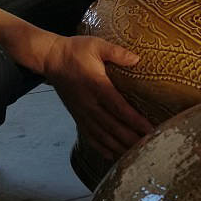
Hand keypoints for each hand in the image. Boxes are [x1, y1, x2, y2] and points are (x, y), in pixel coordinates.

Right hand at [43, 35, 153, 159]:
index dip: (135, 121)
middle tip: (149, 147)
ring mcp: (82, 112)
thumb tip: (137, 59)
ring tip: (135, 156)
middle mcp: (89, 104)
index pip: (119, 108)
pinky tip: (112, 155)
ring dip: (119, 147)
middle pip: (113, 127)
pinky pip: (89, 136)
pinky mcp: (77, 116)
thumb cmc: (76, 51)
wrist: (51, 59)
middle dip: (131, 139)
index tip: (150, 130)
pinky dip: (101, 148)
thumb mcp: (97, 45)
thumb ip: (117, 52)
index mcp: (97, 86)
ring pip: (102, 136)